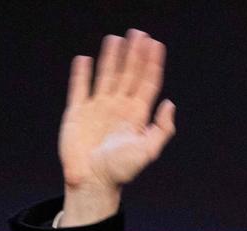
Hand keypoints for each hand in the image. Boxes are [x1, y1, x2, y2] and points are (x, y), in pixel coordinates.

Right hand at [59, 29, 175, 199]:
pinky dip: (81, 74)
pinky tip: (85, 60)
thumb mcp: (148, 151)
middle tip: (138, 33)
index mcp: (136, 115)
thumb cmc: (121, 170)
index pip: (147, 83)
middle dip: (134, 54)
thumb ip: (161, 128)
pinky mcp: (77, 113)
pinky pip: (79, 88)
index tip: (156, 44)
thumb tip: (170, 104)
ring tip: (116, 39)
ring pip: (106, 76)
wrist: (92, 181)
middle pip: (128, 74)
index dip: (152, 64)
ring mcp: (97, 108)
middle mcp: (118, 108)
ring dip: (111, 57)